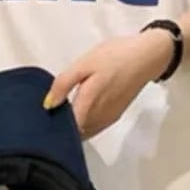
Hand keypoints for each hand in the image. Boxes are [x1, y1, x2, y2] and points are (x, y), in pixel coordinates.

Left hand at [43, 30, 172, 139]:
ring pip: (85, 132)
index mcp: (89, 104)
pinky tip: (77, 111)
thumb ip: (64, 83)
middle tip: (48, 113)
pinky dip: (84, 124)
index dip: (53, 127)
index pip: (67, 129)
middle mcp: (99, 117)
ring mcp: (108, 118)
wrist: (147, 57)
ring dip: (73, 126)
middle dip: (61, 127)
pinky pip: (94, 127)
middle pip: (75, 133)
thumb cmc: (115, 56)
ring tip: (61, 111)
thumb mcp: (85, 63)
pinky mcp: (115, 116)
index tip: (42, 119)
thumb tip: (48, 104)